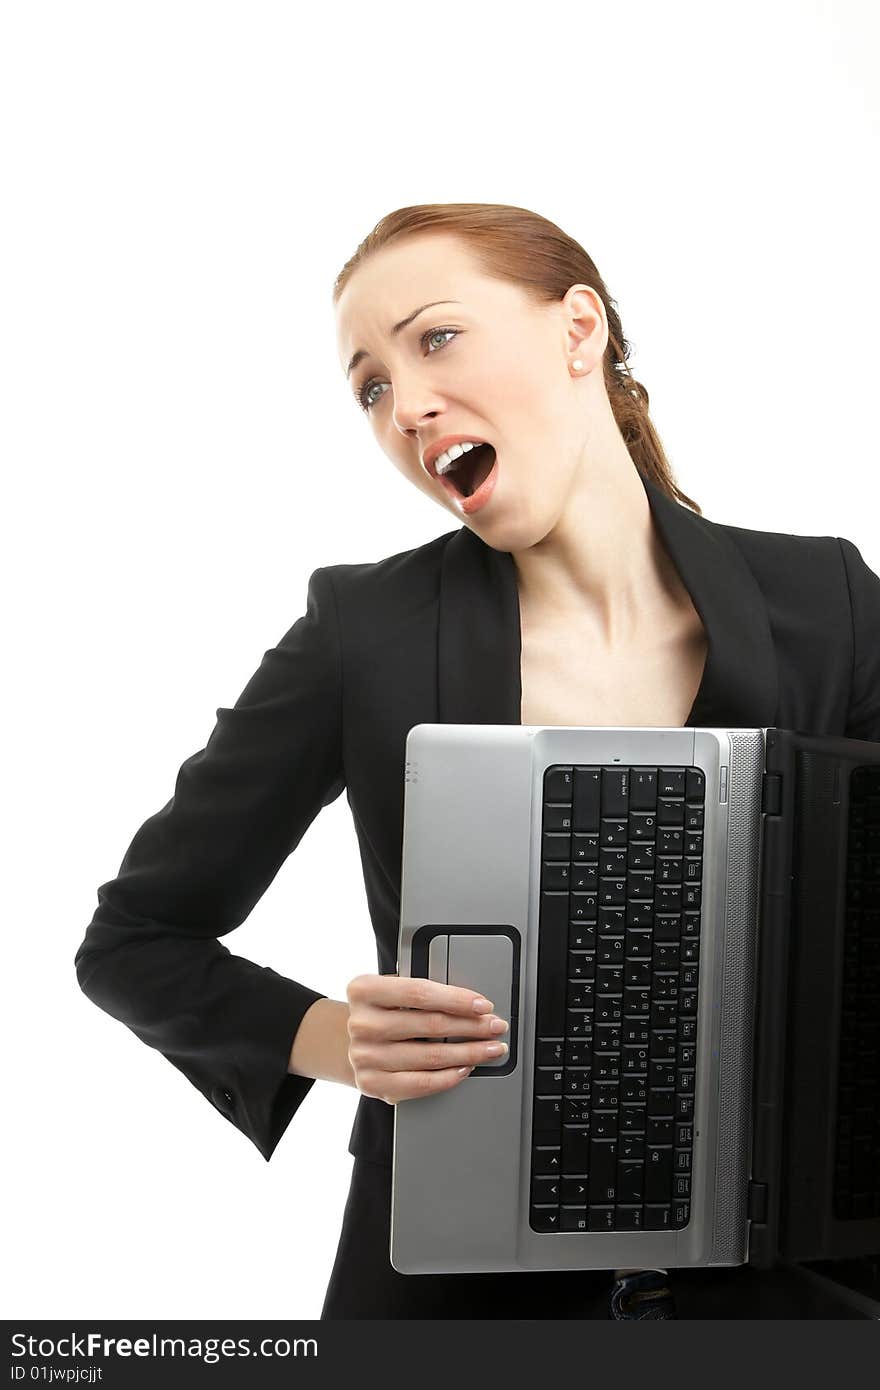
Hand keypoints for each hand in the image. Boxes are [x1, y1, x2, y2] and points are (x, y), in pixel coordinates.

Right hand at [344, 973, 509, 1103]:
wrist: (347, 1042)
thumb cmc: (380, 1012)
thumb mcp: (391, 990)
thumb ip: (422, 992)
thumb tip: (472, 1004)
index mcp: (364, 990)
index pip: (419, 992)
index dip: (457, 999)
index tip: (483, 1005)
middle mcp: (361, 1024)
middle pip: (430, 1025)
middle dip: (473, 1026)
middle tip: (496, 1026)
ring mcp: (364, 1056)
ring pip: (431, 1056)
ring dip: (469, 1053)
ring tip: (489, 1048)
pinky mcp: (372, 1083)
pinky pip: (420, 1083)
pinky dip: (449, 1077)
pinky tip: (465, 1068)